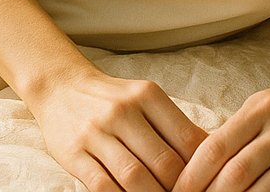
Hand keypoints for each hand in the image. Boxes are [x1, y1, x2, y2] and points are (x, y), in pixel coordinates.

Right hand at [30, 68, 207, 190]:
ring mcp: (97, 131)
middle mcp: (123, 110)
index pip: (186, 138)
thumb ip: (172, 125)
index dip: (200, 168)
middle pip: (164, 162)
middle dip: (179, 189)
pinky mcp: (74, 152)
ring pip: (135, 177)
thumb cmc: (112, 99)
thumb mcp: (145, 99)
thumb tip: (208, 154)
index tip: (205, 184)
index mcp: (147, 95)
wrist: (61, 86)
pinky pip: (103, 186)